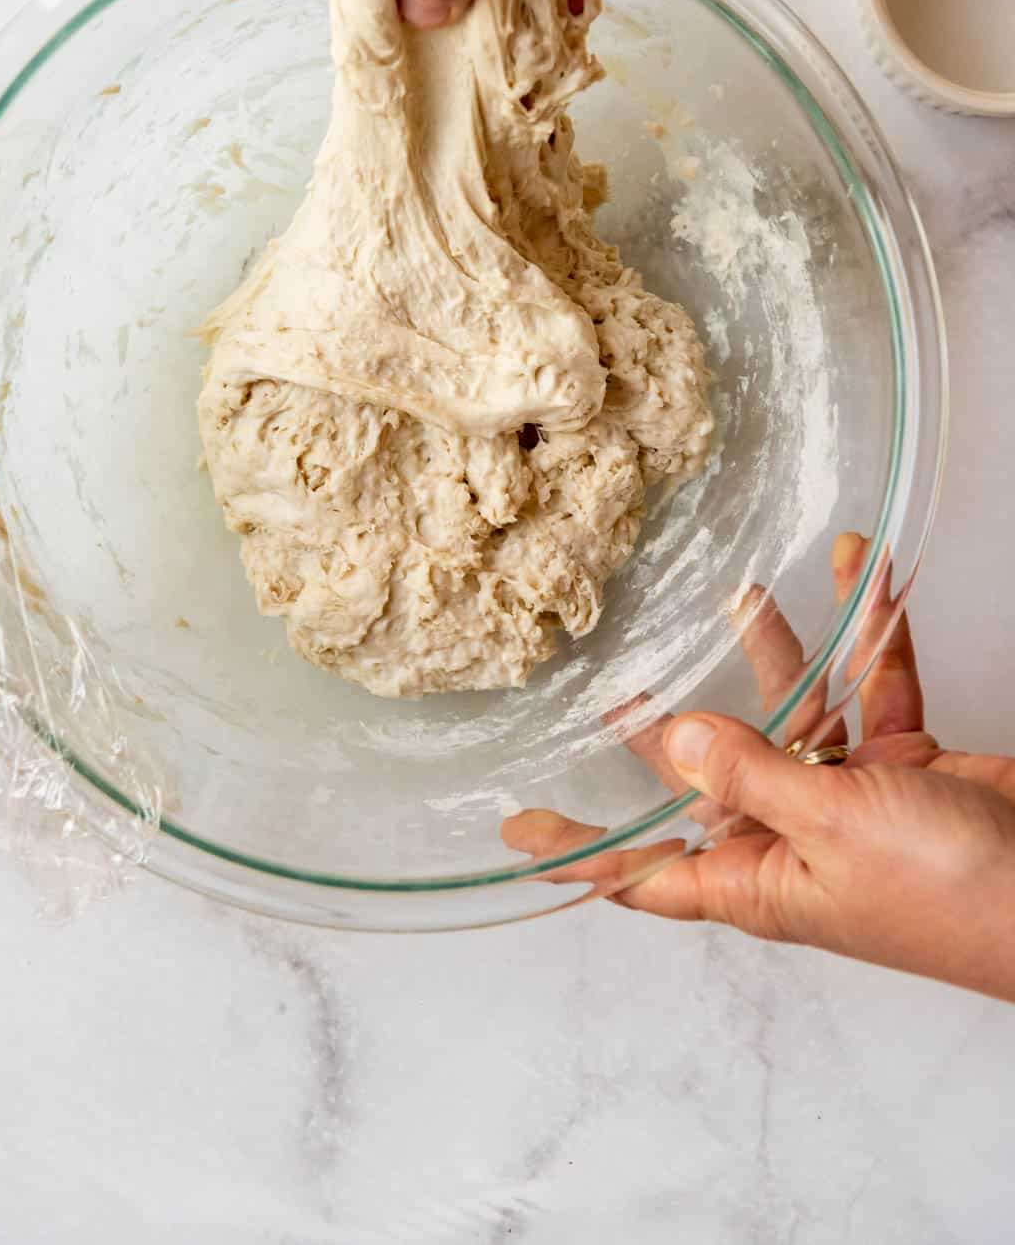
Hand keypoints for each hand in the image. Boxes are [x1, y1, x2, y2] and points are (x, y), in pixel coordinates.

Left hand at [503, 535, 1014, 1002]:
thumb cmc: (949, 894)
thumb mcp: (831, 826)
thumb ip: (751, 774)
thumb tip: (677, 738)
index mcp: (761, 881)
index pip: (647, 874)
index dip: (582, 852)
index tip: (519, 830)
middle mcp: (796, 841)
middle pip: (713, 777)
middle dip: (669, 726)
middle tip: (616, 682)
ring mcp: (852, 803)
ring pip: (797, 716)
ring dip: (780, 652)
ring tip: (747, 589)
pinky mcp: (907, 767)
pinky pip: (875, 690)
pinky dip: (872, 636)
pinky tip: (864, 574)